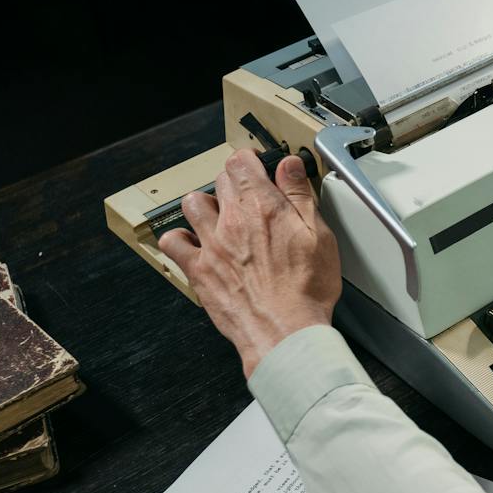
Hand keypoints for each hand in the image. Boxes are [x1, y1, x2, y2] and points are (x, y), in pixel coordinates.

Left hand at [159, 149, 341, 377]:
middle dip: (234, 182)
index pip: (242, 163)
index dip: (249, 160)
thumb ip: (301, 196)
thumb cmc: (306, 291)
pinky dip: (179, 238)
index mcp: (263, 207)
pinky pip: (173, 242)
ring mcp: (211, 245)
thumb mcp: (319, 236)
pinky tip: (193, 243)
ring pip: (193, 204)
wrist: (284, 332)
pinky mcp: (198, 270)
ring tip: (220, 215)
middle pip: (220, 181)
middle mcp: (232, 221)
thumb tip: (290, 167)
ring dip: (205, 204)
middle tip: (249, 195)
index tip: (256, 166)